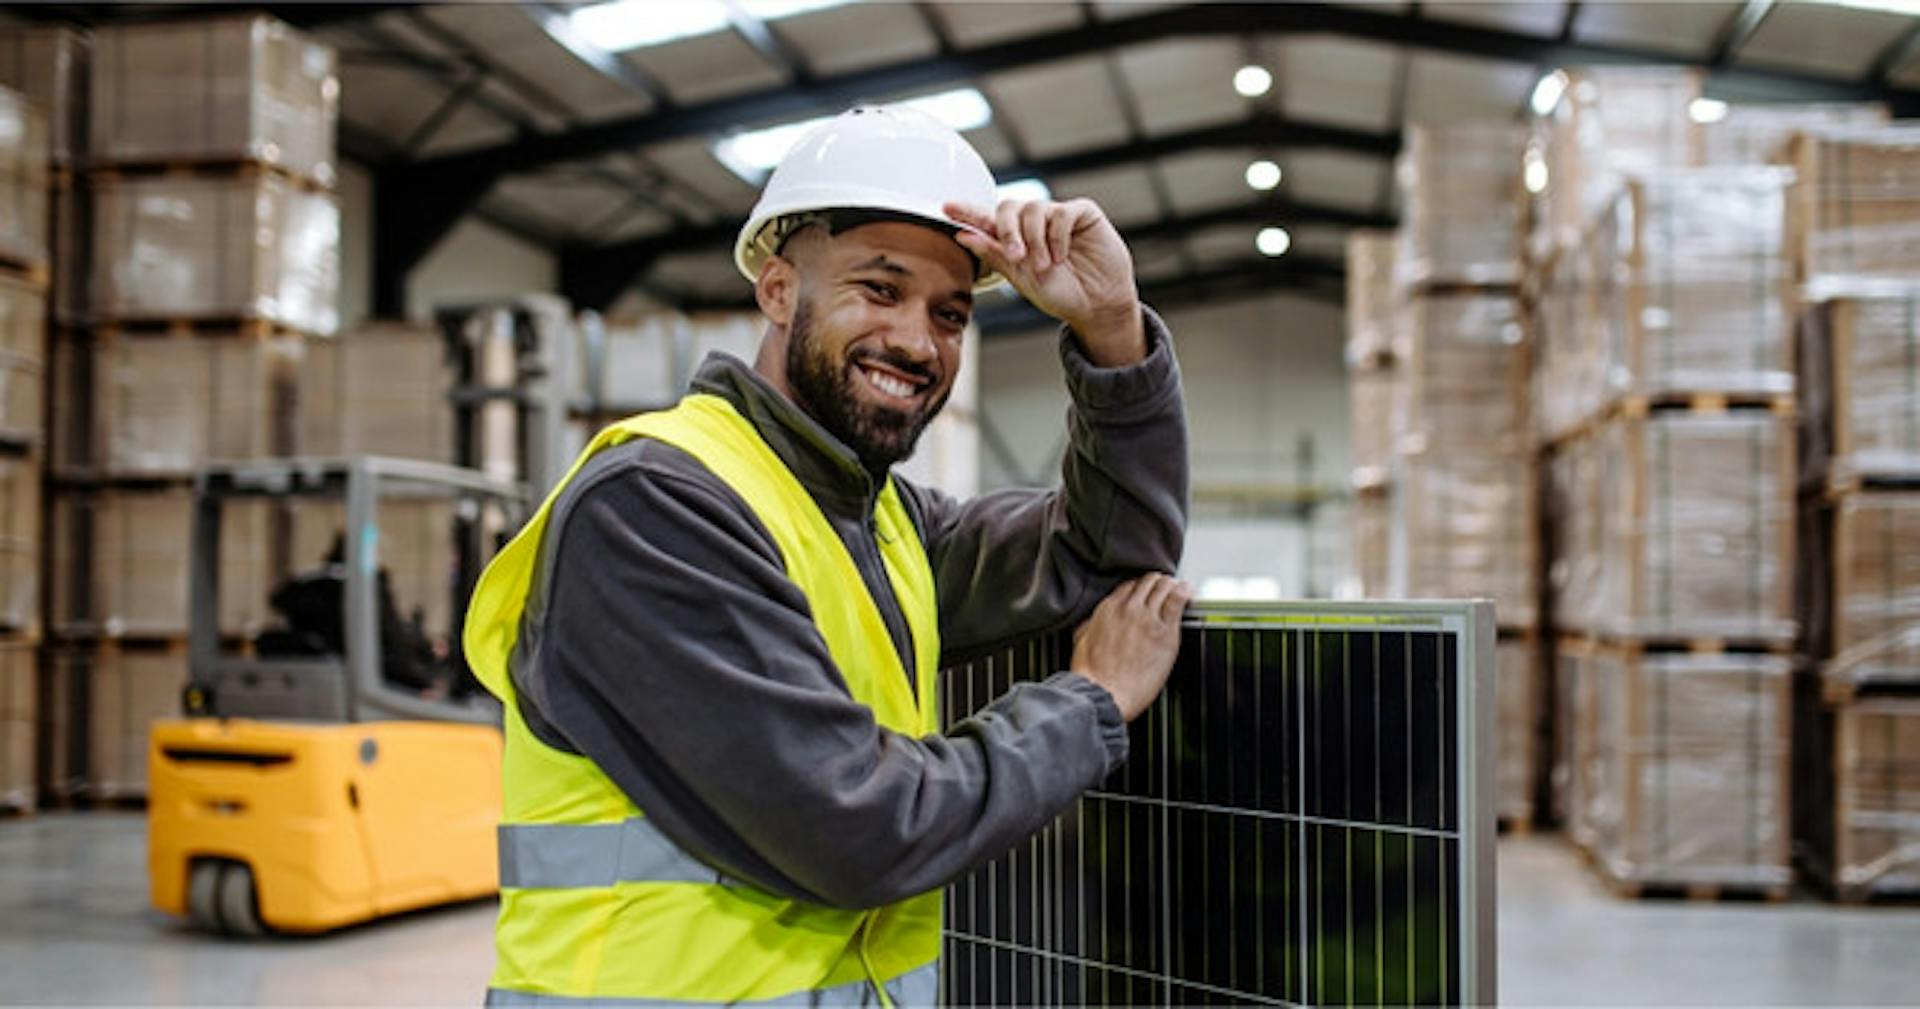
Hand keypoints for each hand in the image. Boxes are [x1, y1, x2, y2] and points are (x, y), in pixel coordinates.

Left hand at [945, 198, 1144, 366]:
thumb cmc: (1061, 294)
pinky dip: (1058, 236)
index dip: (967, 212)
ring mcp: (1058, 216)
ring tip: (1046, 265)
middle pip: (1008, 207)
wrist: (1096, 306)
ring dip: (1036, 240)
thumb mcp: (1022, 278)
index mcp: (1015, 240)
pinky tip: (1062, 255)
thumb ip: (995, 255)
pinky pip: (1061, 213)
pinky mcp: (1082, 213)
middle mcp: (1034, 224)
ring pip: (1034, 209)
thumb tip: (964, 235)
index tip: (945, 207)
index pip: (986, 221)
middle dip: (1008, 231)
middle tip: (1016, 257)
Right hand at [1070, 573, 1190, 721]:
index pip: (1130, 585)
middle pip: (1148, 582)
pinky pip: (1177, 601)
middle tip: (1164, 586)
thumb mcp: (1081, 641)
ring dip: (1171, 585)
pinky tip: (1187, 592)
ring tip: (1177, 587)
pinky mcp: (1165, 633)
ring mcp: (1148, 618)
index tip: (1145, 591)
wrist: (1103, 693)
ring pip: (1164, 587)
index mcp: (1108, 609)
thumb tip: (1090, 622)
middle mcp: (1129, 609)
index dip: (1140, 586)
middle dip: (1157, 583)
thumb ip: (1088, 625)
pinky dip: (1183, 592)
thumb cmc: (1092, 676)